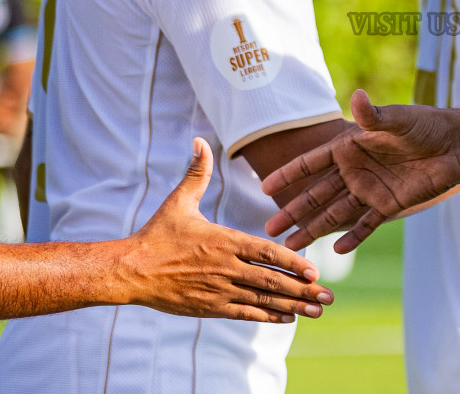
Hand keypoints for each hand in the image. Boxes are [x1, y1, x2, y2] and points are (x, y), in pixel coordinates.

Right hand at [119, 138, 334, 321]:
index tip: (314, 271)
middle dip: (302, 289)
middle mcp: (226, 267)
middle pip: (271, 280)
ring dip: (292, 306)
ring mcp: (218, 290)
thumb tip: (200, 140)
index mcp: (224, 240)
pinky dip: (267, 316)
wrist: (131, 270)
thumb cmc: (157, 234)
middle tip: (328, 296)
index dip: (292, 262)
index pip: (266, 253)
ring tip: (316, 310)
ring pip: (262, 300)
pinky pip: (245, 313)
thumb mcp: (179, 200)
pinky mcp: (209, 307)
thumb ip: (197, 172)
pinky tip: (287, 319)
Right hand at [262, 91, 459, 252]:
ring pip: (335, 213)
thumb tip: (356, 95)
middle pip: (317, 193)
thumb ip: (374, 116)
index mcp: (351, 147)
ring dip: (314, 228)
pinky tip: (336, 251)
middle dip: (294, 210)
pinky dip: (353, 237)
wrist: (456, 145)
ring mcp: (370, 189)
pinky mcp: (389, 204)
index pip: (313, 162)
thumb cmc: (425, 125)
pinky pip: (367, 224)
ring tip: (291, 245)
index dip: (290, 173)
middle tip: (270, 228)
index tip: (266, 186)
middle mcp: (355, 170)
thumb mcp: (397, 119)